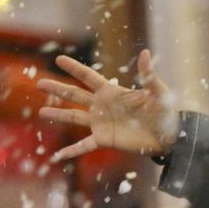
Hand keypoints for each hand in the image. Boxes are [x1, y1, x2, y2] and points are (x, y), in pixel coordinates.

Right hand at [38, 50, 179, 161]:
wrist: (169, 136)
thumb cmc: (165, 112)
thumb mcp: (157, 91)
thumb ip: (148, 75)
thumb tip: (145, 52)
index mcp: (112, 92)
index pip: (88, 77)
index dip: (74, 68)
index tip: (59, 59)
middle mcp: (102, 106)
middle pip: (74, 95)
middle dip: (57, 88)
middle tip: (39, 82)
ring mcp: (101, 123)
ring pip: (74, 117)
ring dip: (58, 115)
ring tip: (41, 111)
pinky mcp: (104, 139)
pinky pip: (84, 145)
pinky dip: (72, 150)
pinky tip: (58, 155)